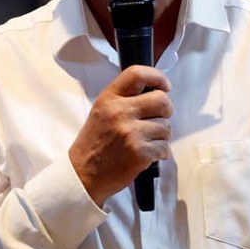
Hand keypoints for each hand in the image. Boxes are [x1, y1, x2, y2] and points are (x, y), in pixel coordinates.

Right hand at [69, 65, 171, 204]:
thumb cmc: (94, 143)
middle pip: (162, 100)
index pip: (137, 74)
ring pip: (166, 126)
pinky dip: (160, 152)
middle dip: (166, 111)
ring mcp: (130, 133)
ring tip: (147, 141)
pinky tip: (148, 154)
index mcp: (109, 99)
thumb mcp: (102, 112)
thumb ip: (124, 100)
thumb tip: (157, 93)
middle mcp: (120, 112)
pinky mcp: (139, 153)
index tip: (164, 87)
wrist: (83, 174)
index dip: (157, 77)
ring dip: (162, 135)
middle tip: (158, 119)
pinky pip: (164, 147)